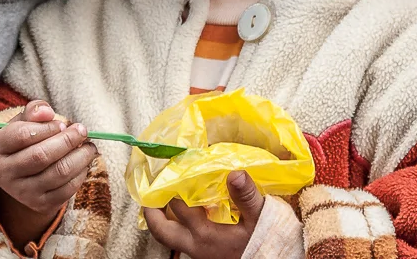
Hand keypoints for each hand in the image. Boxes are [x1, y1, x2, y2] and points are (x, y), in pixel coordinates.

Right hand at [0, 101, 96, 246]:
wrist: (22, 174)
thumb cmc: (25, 140)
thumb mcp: (24, 122)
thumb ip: (35, 111)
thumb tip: (48, 113)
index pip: (22, 135)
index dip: (47, 127)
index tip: (62, 124)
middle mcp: (5, 173)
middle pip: (41, 156)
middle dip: (67, 141)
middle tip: (82, 130)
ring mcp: (22, 192)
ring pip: (58, 173)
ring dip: (80, 157)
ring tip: (89, 146)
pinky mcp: (40, 204)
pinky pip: (67, 190)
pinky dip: (81, 174)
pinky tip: (83, 163)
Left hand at [143, 171, 264, 258]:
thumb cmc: (266, 243)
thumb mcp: (261, 218)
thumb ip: (247, 196)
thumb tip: (234, 172)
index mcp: (205, 234)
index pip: (178, 206)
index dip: (172, 185)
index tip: (172, 166)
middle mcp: (195, 246)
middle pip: (161, 230)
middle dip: (151, 210)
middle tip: (150, 192)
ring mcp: (198, 253)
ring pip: (169, 237)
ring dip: (163, 219)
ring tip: (164, 199)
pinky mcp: (204, 254)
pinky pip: (182, 240)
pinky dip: (178, 225)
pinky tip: (189, 212)